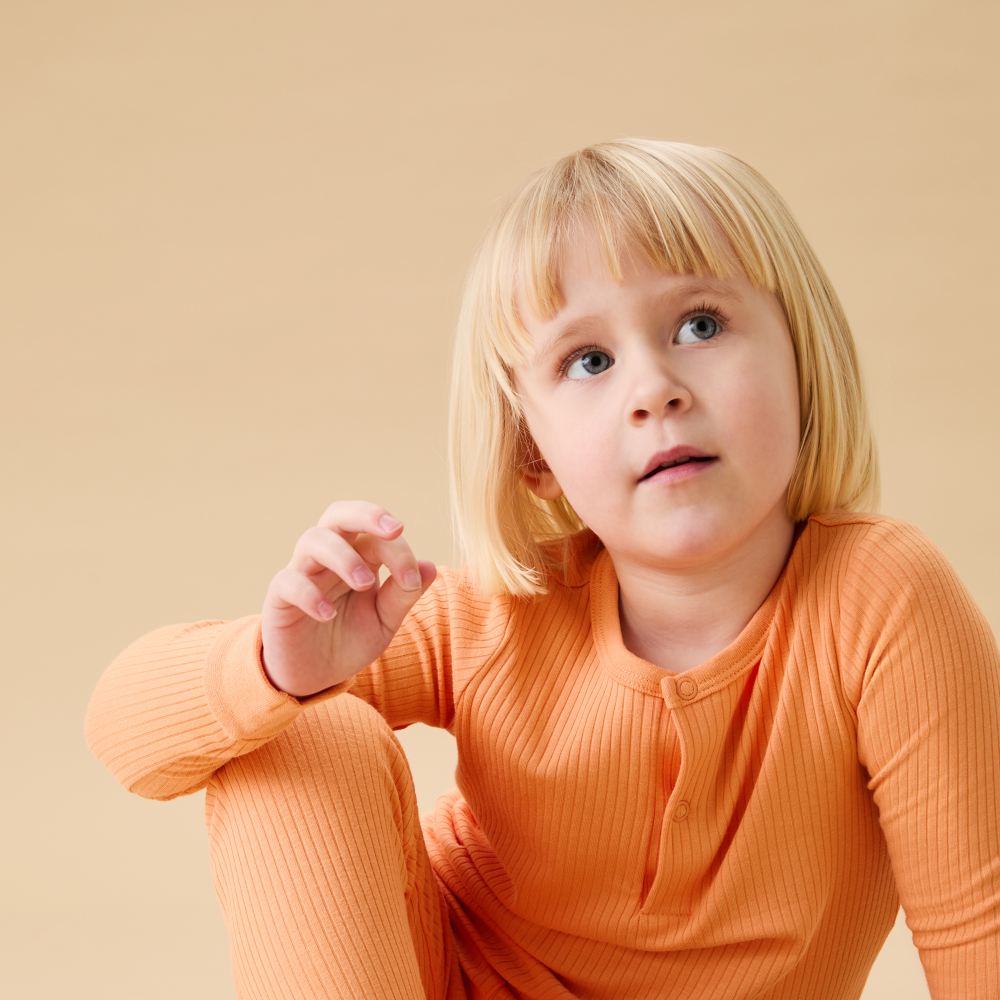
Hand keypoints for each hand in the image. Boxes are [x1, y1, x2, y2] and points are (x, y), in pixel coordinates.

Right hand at [260, 500, 435, 697]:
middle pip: (339, 514)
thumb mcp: (383, 621)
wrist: (314, 675)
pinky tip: (328, 614)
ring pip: (313, 540)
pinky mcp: (279, 598)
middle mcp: (328, 557)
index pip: (376, 536)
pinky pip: (288, 581)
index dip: (399, 550)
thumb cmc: (349, 640)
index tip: (412, 580)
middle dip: (367, 515)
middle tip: (395, 530)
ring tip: (365, 583)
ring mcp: (301, 573)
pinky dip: (309, 593)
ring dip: (344, 556)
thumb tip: (430, 566)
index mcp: (357, 556)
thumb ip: (402, 596)